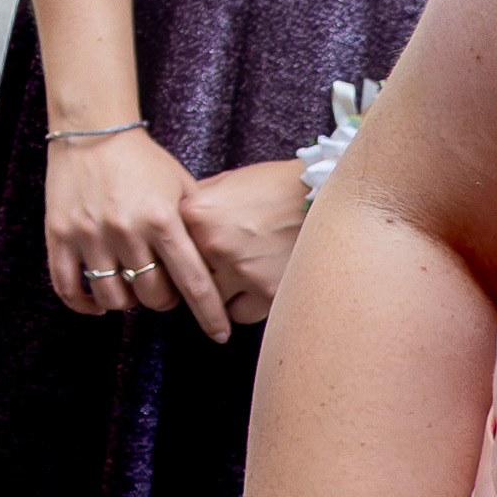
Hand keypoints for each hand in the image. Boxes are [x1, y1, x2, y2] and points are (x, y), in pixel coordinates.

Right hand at [44, 125, 232, 339]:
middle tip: (163, 290)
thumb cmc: (142, 161)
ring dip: (128, 302)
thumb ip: (196, 227)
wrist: (92, 133)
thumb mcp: (182, 187)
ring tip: (131, 289)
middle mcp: (126, 230)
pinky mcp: (59, 235)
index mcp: (162, 219)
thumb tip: (214, 270)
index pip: (193, 282)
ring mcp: (90, 234)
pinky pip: (69, 287)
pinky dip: (85, 304)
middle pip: (153, 296)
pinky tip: (97, 303)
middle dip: (164, 301)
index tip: (219, 334)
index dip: (209, 314)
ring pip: (114, 297)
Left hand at [179, 157, 310, 326]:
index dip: (175, 258)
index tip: (179, 263)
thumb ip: (197, 203)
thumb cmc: (278, 186)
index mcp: (196, 213)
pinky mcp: (269, 291)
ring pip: (211, 302)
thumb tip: (173, 224)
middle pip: (185, 278)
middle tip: (207, 276)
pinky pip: (241, 314)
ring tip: (237, 280)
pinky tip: (255, 288)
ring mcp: (241, 269)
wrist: (330, 195)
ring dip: (221, 295)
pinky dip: (245, 306)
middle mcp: (213, 243)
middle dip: (194, 280)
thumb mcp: (228, 182)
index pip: (167, 250)